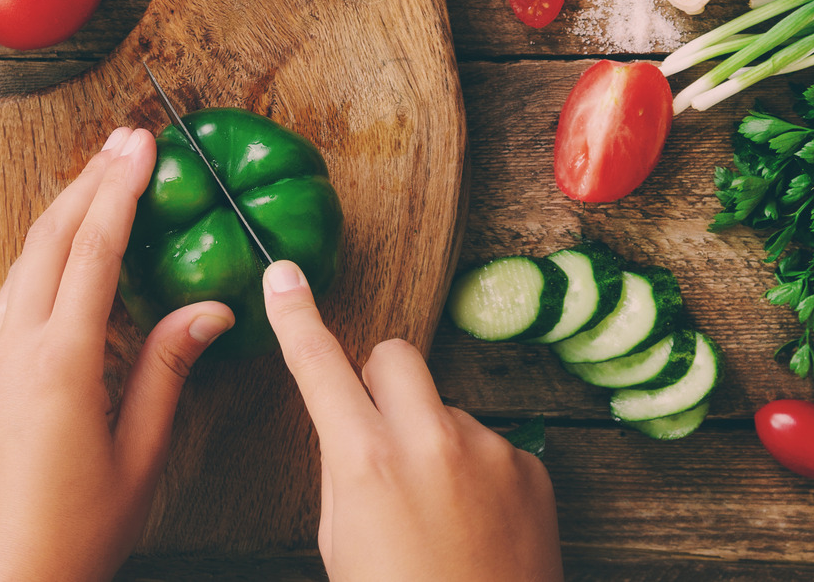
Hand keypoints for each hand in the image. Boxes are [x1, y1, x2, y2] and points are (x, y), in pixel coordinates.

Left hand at [0, 127, 234, 581]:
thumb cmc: (78, 533)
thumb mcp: (139, 454)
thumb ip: (168, 370)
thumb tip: (210, 308)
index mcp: (60, 364)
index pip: (94, 252)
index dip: (120, 190)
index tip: (142, 144)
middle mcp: (12, 351)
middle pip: (49, 240)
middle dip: (89, 181)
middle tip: (125, 139)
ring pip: (21, 264)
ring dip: (61, 213)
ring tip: (99, 179)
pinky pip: (9, 297)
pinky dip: (40, 258)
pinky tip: (61, 254)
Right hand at [263, 260, 563, 581]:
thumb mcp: (341, 539)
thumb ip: (345, 467)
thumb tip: (354, 428)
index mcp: (365, 459)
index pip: (319, 365)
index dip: (295, 317)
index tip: (284, 274)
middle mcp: (428, 440)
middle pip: (394, 355)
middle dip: (379, 382)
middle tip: (378, 435)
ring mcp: (487, 449)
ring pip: (442, 406)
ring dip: (431, 437)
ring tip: (437, 511)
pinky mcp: (529, 465)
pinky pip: (488, 442)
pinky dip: (476, 471)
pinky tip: (475, 523)